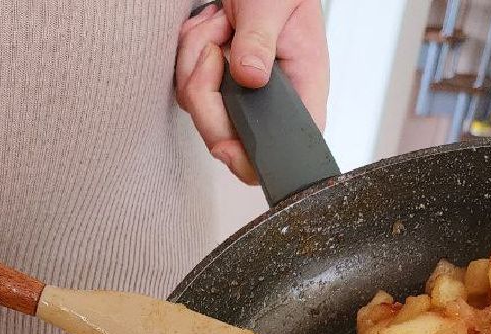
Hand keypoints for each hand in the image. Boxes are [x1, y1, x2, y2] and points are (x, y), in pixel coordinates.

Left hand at [175, 0, 329, 183]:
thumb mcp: (272, 5)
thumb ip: (260, 40)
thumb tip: (251, 76)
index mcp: (302, 87)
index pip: (286, 148)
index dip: (253, 161)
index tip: (226, 146)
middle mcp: (272, 99)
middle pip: (229, 137)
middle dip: (207, 93)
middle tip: (215, 49)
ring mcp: (242, 95)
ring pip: (201, 110)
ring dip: (196, 60)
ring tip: (220, 24)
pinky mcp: (218, 86)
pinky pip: (187, 88)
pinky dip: (189, 53)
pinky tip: (210, 29)